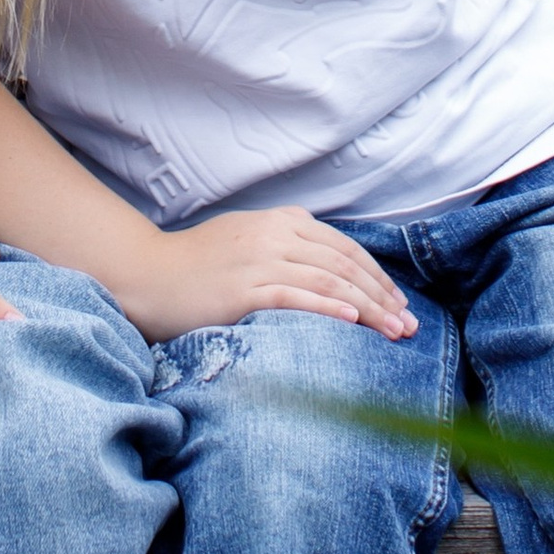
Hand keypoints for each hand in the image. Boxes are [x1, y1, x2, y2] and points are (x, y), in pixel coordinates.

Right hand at [115, 206, 416, 345]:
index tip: (400, 304)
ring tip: (393, 332)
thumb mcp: (248, 242)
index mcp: (281, 221)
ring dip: (368, 309)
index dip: (378, 278)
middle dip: (383, 297)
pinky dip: (329, 309)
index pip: (345, 249)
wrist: (146, 276)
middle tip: (408, 325)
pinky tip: (353, 323)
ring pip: (329, 282)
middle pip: (345, 265)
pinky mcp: (244, 289)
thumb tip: (332, 273)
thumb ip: (288, 247)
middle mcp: (275, 235)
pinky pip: (296, 296)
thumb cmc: (197, 267)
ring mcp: (259, 260)